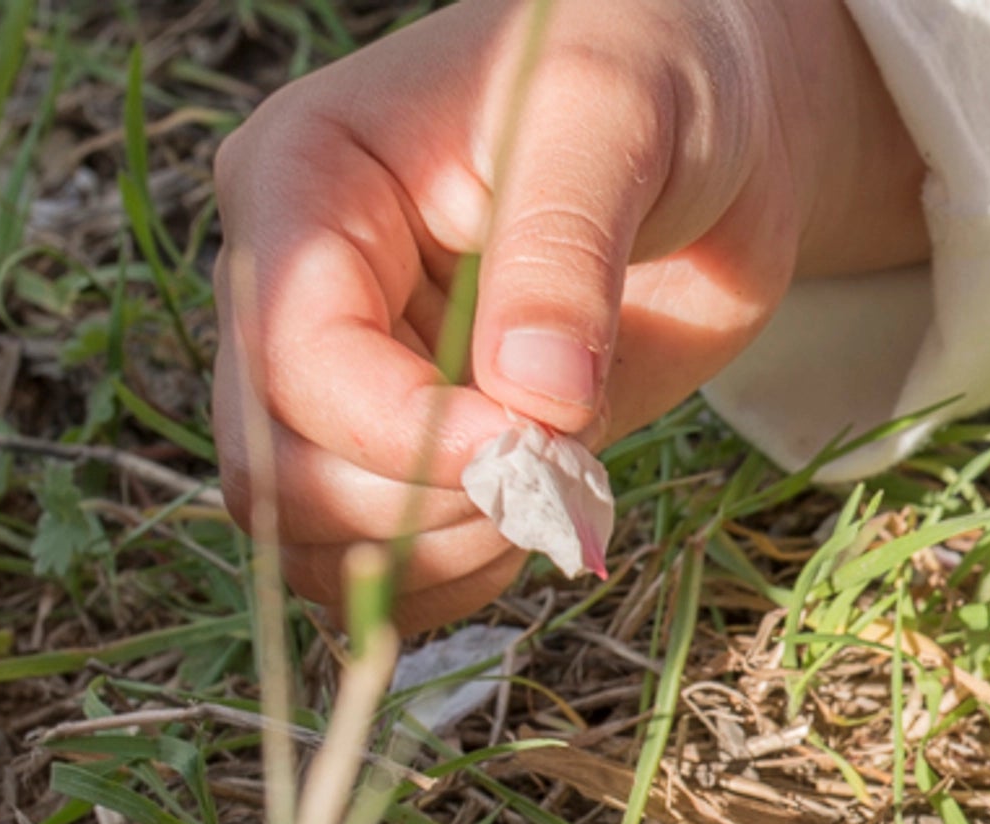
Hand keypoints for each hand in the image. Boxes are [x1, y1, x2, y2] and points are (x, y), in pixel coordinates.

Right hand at [212, 0, 925, 626]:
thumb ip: (562, 250)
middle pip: (279, 470)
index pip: (292, 358)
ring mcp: (350, 384)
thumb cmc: (649, 72)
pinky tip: (539, 527)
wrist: (710, 136)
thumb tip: (533, 395)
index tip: (528, 443)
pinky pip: (382, 568)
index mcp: (305, 182)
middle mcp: (299, 294)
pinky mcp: (411, 452)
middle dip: (419, 504)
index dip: (402, 431)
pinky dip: (456, 584)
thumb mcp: (611, 117)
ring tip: (557, 495)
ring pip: (315, 539)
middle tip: (556, 473)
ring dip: (438, 556)